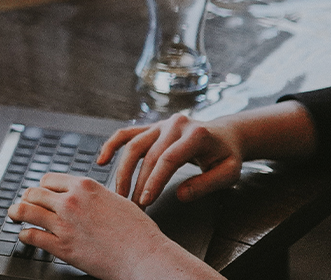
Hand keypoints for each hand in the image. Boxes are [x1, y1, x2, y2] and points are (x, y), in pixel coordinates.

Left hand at [9, 174, 218, 279]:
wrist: (145, 256)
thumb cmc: (138, 232)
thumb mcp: (117, 200)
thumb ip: (96, 196)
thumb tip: (85, 196)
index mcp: (85, 186)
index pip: (49, 179)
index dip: (43, 187)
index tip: (41, 193)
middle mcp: (70, 201)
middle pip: (33, 192)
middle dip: (27, 198)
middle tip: (24, 203)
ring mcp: (63, 223)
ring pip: (25, 210)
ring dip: (17, 212)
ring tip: (15, 215)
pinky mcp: (61, 246)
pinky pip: (31, 236)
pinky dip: (24, 235)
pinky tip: (26, 236)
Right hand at [100, 113, 245, 204]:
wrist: (225, 135)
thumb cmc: (227, 155)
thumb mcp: (228, 173)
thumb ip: (206, 184)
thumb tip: (180, 195)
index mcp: (196, 134)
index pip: (168, 159)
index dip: (155, 181)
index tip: (146, 201)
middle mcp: (175, 125)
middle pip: (149, 155)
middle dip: (138, 183)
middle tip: (134, 206)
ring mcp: (161, 124)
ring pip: (133, 145)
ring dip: (123, 170)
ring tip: (120, 193)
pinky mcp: (151, 127)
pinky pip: (126, 134)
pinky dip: (111, 145)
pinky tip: (102, 160)